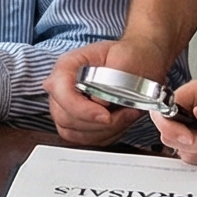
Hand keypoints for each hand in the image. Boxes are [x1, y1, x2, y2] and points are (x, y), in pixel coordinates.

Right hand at [44, 37, 174, 146]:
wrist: (135, 63)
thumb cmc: (128, 56)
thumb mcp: (125, 57)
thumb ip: (113, 77)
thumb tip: (100, 101)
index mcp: (68, 65)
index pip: (61, 91)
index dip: (81, 108)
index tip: (106, 115)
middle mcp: (61, 87)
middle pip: (65, 117)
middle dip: (98, 123)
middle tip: (125, 113)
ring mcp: (65, 106)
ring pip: (74, 132)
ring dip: (104, 130)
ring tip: (126, 115)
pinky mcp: (75, 123)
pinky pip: (84, 139)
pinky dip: (106, 135)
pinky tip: (121, 121)